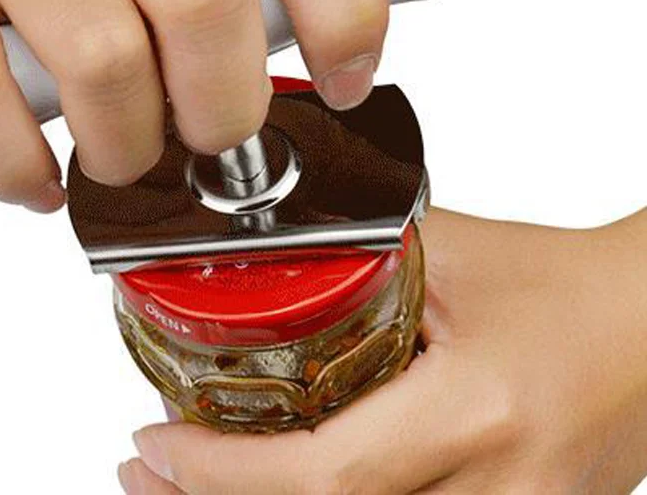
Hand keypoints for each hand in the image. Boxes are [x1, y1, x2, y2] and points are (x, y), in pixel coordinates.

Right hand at [0, 0, 386, 210]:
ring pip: (104, 60)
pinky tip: (40, 171)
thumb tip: (322, 77)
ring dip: (127, 148)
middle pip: (205, 0)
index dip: (347, 7)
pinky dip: (23, 165)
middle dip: (225, 111)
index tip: (344, 83)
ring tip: (120, 156)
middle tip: (209, 140)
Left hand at [123, 208, 646, 493]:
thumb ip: (365, 246)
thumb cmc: (569, 286)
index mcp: (480, 412)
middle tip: (142, 479)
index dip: (224, 472)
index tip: (156, 443)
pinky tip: (285, 487)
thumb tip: (280, 242)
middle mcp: (497, 490)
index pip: (326, 474)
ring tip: (186, 490)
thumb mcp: (457, 250)